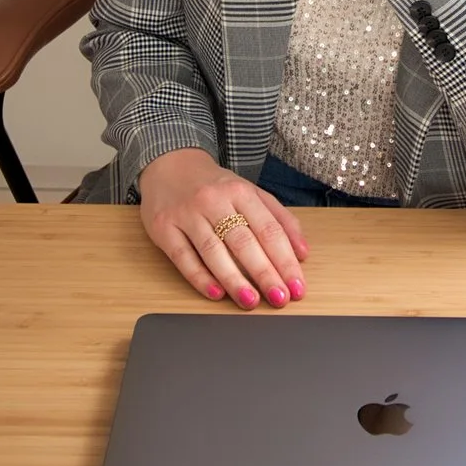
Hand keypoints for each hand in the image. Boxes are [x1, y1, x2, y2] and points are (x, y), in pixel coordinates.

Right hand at [137, 148, 307, 309]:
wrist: (169, 164)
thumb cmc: (216, 186)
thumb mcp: (251, 193)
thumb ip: (280, 219)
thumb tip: (302, 253)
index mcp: (240, 192)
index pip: (269, 229)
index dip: (285, 260)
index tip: (297, 286)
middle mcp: (213, 201)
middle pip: (243, 241)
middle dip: (264, 273)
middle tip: (279, 298)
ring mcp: (186, 214)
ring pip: (212, 251)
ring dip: (234, 279)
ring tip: (251, 301)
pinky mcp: (163, 228)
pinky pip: (183, 257)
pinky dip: (200, 278)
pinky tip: (216, 294)